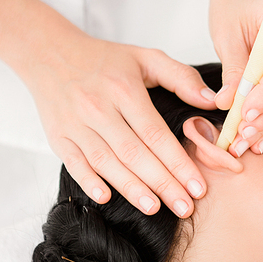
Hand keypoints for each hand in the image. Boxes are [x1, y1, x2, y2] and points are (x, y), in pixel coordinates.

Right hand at [28, 34, 216, 216]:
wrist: (49, 53)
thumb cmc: (104, 60)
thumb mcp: (145, 58)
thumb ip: (181, 78)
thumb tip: (213, 101)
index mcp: (124, 90)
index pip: (156, 134)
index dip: (179, 163)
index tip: (199, 186)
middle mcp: (99, 108)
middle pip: (135, 154)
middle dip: (163, 183)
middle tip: (185, 207)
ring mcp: (75, 124)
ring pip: (106, 162)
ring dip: (131, 188)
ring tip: (155, 208)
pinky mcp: (58, 137)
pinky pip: (73, 163)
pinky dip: (89, 181)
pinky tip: (107, 198)